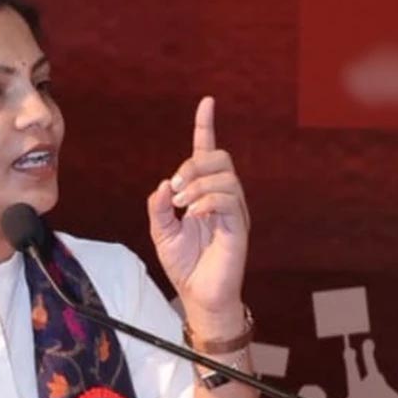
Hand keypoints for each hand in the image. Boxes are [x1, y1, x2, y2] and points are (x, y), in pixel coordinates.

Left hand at [147, 97, 249, 334]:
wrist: (199, 295)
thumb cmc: (184, 265)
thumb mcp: (161, 232)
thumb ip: (158, 207)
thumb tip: (163, 184)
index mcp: (204, 193)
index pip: (207, 153)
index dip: (206, 126)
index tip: (207, 102)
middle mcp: (222, 197)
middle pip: (219, 158)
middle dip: (194, 165)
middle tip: (175, 189)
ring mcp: (233, 211)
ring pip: (225, 176)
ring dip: (198, 185)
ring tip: (182, 206)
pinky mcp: (239, 227)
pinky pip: (228, 199)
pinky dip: (207, 201)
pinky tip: (194, 214)